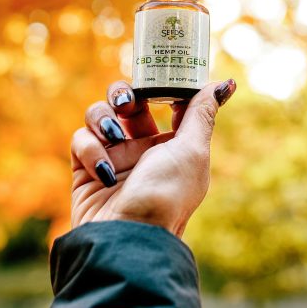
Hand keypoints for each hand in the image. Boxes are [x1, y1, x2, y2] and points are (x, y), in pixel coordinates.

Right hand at [70, 78, 235, 237]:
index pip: (167, 102)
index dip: (161, 84)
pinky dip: (91, 148)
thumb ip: (202, 114)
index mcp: (174, 144)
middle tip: (128, 100)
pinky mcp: (85, 168)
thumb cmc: (167, 194)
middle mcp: (143, 148)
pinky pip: (81, 139)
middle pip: (128, 100)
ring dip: (102, 116)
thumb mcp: (193, 151)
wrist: (127, 237)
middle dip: (124, 93)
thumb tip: (225, 85)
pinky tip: (104, 169)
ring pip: (99, 114)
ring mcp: (113, 157)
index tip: (159, 71)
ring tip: (113, 132)